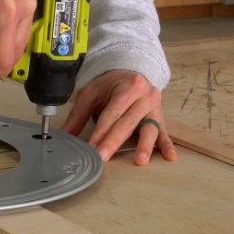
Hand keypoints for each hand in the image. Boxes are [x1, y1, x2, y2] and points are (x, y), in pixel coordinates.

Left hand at [62, 69, 176, 165]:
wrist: (130, 73)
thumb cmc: (110, 85)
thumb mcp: (91, 94)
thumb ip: (78, 116)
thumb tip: (64, 136)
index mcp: (128, 86)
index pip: (112, 113)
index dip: (100, 132)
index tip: (91, 148)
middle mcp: (145, 95)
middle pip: (128, 122)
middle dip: (114, 141)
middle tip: (104, 157)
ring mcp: (155, 107)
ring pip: (149, 129)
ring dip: (145, 146)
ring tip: (139, 161)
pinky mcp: (160, 118)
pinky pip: (163, 133)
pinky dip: (166, 145)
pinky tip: (170, 157)